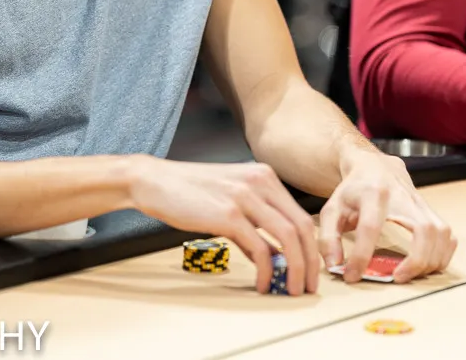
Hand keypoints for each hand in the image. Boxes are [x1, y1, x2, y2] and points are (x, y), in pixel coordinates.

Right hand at [128, 157, 318, 295]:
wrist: (154, 181)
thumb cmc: (187, 190)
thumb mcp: (229, 198)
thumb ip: (253, 222)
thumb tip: (272, 254)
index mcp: (263, 176)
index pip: (301, 215)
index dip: (311, 247)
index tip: (311, 268)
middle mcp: (260, 182)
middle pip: (302, 226)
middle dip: (311, 262)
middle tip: (309, 285)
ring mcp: (245, 197)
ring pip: (288, 237)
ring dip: (296, 269)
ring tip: (291, 289)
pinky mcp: (228, 214)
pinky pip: (260, 248)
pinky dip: (267, 271)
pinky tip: (262, 283)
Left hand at [317, 151, 454, 284]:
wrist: (373, 166)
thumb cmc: (353, 190)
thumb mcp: (332, 209)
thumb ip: (328, 237)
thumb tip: (335, 266)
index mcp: (372, 193)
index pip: (370, 226)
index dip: (361, 254)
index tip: (353, 275)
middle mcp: (402, 196)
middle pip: (423, 229)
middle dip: (415, 261)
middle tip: (397, 278)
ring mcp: (421, 202)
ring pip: (441, 234)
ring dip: (430, 261)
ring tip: (410, 274)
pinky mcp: (431, 210)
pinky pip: (448, 236)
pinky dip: (442, 255)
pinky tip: (425, 265)